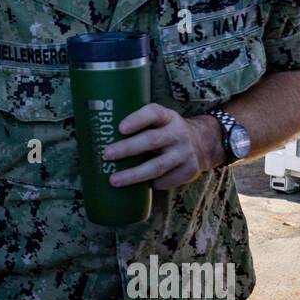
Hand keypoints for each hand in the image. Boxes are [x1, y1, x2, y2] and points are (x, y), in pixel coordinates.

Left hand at [102, 104, 222, 190]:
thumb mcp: (158, 121)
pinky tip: (140, 187)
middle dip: (127, 148)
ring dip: (133, 175)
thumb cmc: (165, 131)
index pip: (153, 113)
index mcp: (167, 117)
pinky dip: (151, 184)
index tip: (120, 128)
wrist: (202, 143)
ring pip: (157, 166)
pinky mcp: (189, 170)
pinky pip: (166, 181)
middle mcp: (178, 133)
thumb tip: (96, 136)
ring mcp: (184, 153)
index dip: (137, 119)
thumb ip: (137, 125)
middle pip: (152, 140)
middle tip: (106, 154)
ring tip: (113, 180)